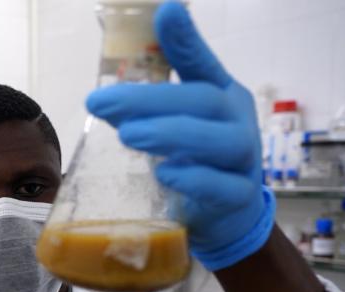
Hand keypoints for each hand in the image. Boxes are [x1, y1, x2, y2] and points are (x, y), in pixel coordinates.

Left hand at [86, 1, 274, 271]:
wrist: (227, 217)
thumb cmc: (198, 161)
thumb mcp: (176, 126)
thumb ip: (148, 104)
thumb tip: (103, 88)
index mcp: (220, 97)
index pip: (203, 64)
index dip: (185, 40)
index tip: (166, 11)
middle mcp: (236, 123)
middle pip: (203, 102)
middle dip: (151, 101)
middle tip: (102, 103)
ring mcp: (243, 162)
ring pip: (219, 143)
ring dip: (173, 135)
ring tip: (129, 135)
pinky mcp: (238, 200)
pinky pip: (224, 188)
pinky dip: (196, 179)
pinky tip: (165, 173)